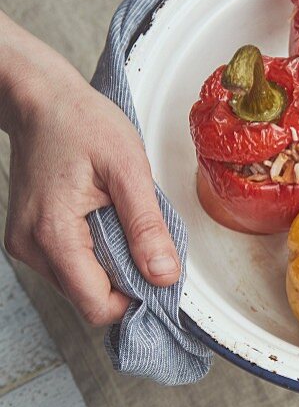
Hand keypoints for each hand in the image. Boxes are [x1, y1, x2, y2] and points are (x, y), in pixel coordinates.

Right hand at [1, 33, 179, 324]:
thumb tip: (165, 275)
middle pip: (87, 299)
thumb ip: (147, 226)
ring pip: (78, 285)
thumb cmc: (81, 123)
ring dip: (109, 268)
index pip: (96, 305)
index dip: (135, 299)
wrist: (42, 101)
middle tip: (148, 243)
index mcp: (53, 233)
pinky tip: (104, 223)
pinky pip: (68, 266)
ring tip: (122, 223)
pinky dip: (93, 255)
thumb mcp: (128, 169)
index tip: (160, 274)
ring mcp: (25, 244)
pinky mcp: (28, 238)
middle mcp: (30, 247)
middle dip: (125, 282)